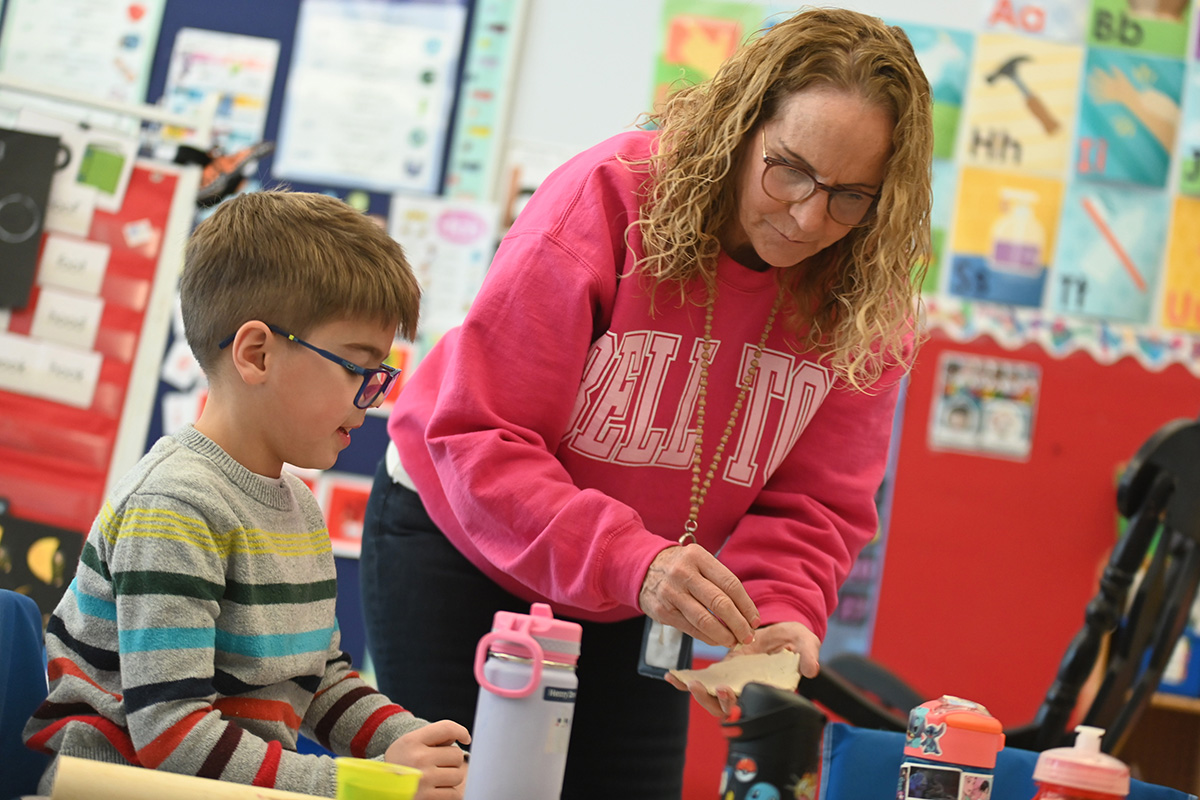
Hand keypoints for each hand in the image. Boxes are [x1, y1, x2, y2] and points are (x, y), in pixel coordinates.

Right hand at [384, 719, 470, 799]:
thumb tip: (463, 737)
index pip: (446, 728)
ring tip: (436, 777)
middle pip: (456, 755)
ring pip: (458, 775)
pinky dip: (448, 792)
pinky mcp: (426, 798)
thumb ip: (435, 737)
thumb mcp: (410, 743)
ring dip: (451, 777)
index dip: (461, 731)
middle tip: (439, 764)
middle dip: (451, 760)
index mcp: (412, 741)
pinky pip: (454, 794)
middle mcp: (417, 759)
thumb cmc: (402, 763)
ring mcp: (422, 780)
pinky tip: (436, 789)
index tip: (465, 738)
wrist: (380, 788)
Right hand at [639, 545, 758, 648]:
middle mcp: (683, 573)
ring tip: (734, 641)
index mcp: (697, 557)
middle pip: (720, 603)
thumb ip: (719, 581)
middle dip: (739, 624)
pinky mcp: (662, 611)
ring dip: (724, 635)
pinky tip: (717, 640)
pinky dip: (708, 638)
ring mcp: (671, 593)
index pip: (730, 584)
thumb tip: (746, 612)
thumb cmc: (680, 567)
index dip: (746, 605)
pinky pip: (691, 629)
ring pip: (705, 620)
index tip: (755, 620)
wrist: (643, 567)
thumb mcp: (698, 561)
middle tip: (748, 635)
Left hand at [664, 621, 820, 717]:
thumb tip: (811, 671)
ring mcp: (734, 683)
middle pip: (727, 710)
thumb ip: (809, 656)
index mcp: (769, 692)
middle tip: (705, 687)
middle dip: (714, 702)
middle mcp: (749, 693)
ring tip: (686, 681)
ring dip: (697, 694)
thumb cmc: (796, 640)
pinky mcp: (722, 671)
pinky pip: (702, 683)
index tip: (728, 693)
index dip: (738, 706)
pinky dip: (685, 682)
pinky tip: (673, 675)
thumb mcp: (806, 643)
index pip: (752, 709)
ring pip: (712, 700)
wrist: (779, 629)